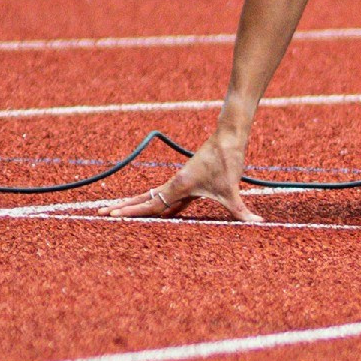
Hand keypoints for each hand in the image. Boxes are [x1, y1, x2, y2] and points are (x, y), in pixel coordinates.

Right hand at [117, 133, 261, 223]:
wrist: (229, 136)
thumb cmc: (227, 159)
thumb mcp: (233, 190)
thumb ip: (243, 211)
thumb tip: (258, 224)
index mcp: (179, 187)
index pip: (150, 204)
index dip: (130, 211)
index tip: (112, 216)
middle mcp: (175, 184)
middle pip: (144, 199)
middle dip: (124, 208)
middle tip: (102, 213)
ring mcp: (181, 183)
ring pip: (153, 196)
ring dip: (137, 204)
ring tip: (119, 211)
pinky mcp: (189, 182)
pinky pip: (168, 196)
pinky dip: (157, 203)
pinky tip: (158, 211)